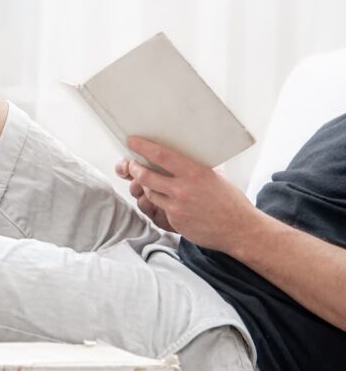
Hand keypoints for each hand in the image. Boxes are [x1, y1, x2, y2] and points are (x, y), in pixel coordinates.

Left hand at [118, 137, 259, 251]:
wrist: (239, 229)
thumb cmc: (230, 201)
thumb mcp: (215, 177)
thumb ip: (196, 168)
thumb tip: (180, 156)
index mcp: (195, 172)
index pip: (161, 155)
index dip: (143, 147)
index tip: (132, 141)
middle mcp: (183, 188)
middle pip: (145, 175)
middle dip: (134, 168)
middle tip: (131, 164)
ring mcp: (176, 206)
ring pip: (149, 192)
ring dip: (146, 186)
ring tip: (150, 181)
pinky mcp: (174, 220)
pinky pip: (159, 207)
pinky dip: (160, 201)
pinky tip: (168, 200)